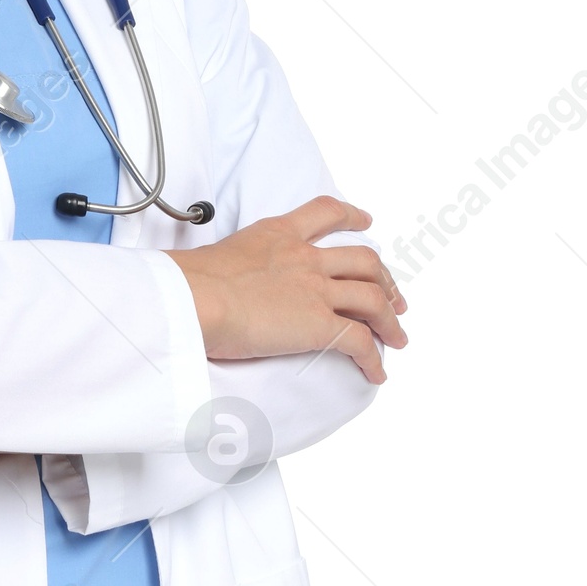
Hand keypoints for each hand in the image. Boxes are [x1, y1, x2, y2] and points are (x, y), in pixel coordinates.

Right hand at [163, 196, 407, 384]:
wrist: (194, 297)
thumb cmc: (189, 282)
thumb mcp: (217, 258)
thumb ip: (232, 267)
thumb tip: (218, 286)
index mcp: (278, 235)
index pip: (325, 213)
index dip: (351, 217)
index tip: (365, 222)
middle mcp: (305, 257)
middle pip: (364, 261)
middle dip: (384, 280)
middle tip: (393, 297)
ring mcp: (316, 290)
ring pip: (373, 299)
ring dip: (390, 319)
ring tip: (397, 337)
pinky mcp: (320, 325)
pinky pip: (360, 342)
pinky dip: (374, 358)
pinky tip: (377, 372)